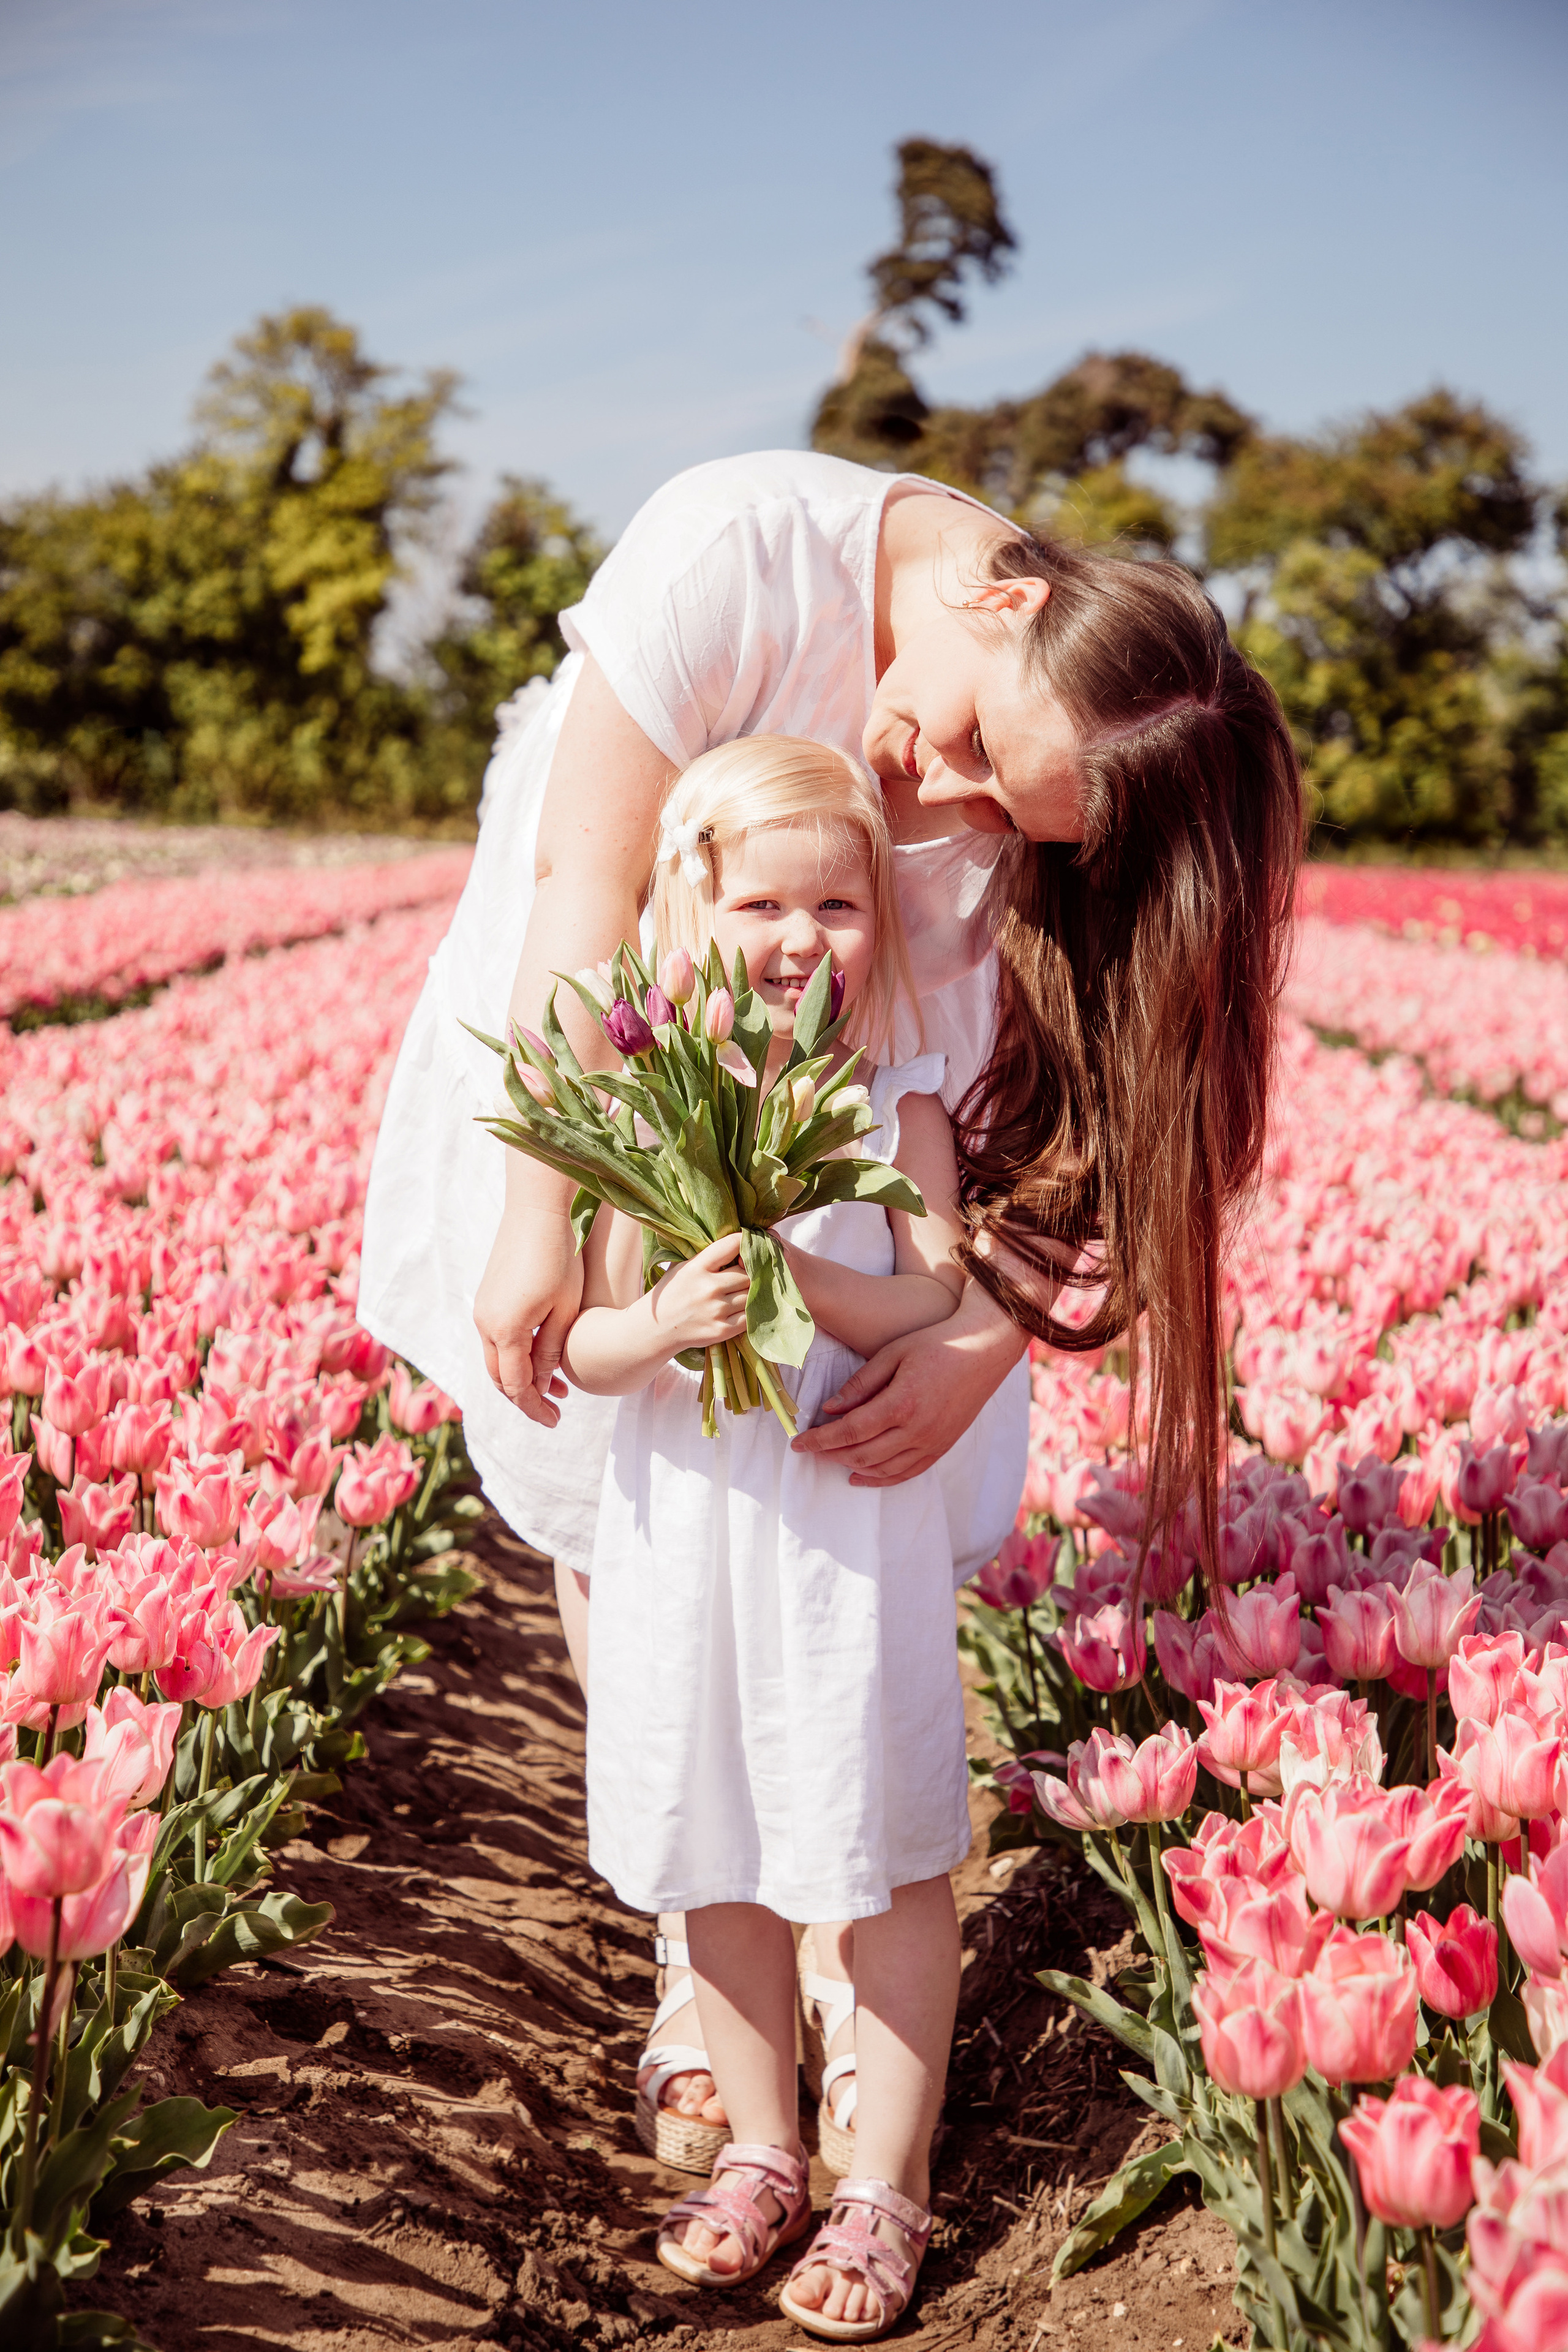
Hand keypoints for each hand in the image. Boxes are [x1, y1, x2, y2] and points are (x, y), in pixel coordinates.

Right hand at [473, 1210, 583, 1426]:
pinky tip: (539, 1354)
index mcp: (506, 1331)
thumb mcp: (564, 1310)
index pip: (516, 1387)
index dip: (535, 1408)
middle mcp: (486, 1324)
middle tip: (555, 1408)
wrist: (536, 1212)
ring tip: (554, 1385)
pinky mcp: (487, 1297)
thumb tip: (540, 1383)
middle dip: (526, 1398)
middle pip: (500, 1378)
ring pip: (496, 1359)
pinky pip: (496, 1339)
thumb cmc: (559, 1259)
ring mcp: (482, 1310)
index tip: (555, 1421)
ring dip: (520, 1377)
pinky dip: (515, 1355)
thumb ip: (550, 1350)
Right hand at [649, 1236, 750, 1353]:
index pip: (733, 1244)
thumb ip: (711, 1257)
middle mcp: (708, 1288)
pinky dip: (750, 1311)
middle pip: (748, 1273)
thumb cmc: (673, 1293)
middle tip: (748, 1274)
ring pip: (752, 1294)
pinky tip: (741, 1308)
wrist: (656, 1329)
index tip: (754, 1243)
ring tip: (742, 1292)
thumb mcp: (684, 1267)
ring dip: (752, 1293)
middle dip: (751, 1272)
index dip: (748, 1241)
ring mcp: (716, 1310)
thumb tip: (744, 1247)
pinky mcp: (722, 1330)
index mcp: (697, 1267)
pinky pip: (749, 1316)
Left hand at [791, 1287, 1025, 1483]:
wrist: (984, 1348)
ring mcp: (932, 1442)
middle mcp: (917, 1430)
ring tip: (831, 1459)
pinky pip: (907, 1473)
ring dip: (852, 1467)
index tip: (797, 1443)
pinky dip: (881, 1479)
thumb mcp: (892, 1353)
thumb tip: (829, 1409)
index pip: (849, 1431)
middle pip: (862, 1454)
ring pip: (883, 1469)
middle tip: (809, 1449)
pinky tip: (861, 1476)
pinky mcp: (943, 1446)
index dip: (819, 1440)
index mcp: (901, 1404)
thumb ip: (860, 1384)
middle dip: (830, 1454)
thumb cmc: (936, 1343)